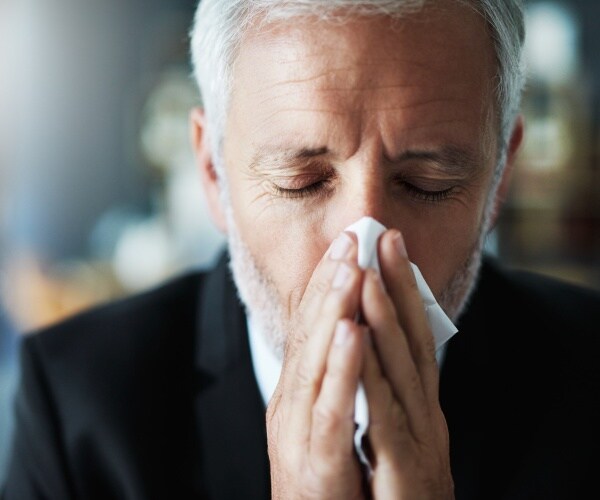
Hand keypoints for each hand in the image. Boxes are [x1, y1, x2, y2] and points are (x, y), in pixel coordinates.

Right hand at [266, 232, 366, 499]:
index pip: (312, 327)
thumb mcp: (329, 421)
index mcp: (298, 393)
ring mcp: (297, 434)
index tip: (348, 243)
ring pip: (315, 363)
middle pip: (310, 335)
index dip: (328, 283)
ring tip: (350, 269)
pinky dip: (340, 370)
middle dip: (330, 283)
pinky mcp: (313, 466)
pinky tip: (352, 333)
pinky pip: (330, 411)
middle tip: (350, 238)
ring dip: (332, 312)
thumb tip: (350, 334)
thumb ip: (335, 380)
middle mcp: (291, 405)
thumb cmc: (329, 482)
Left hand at [360, 230, 453, 498]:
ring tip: (364, 272)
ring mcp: (418, 439)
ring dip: (382, 319)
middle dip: (395, 286)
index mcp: (418, 402)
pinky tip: (355, 340)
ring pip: (398, 370)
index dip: (400, 288)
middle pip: (409, 340)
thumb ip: (389, 389)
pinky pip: (382, 418)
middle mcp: (424, 412)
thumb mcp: (396, 430)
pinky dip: (369, 378)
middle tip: (381, 236)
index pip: (411, 334)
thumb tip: (373, 342)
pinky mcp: (402, 469)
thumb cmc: (397, 487)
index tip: (385, 243)